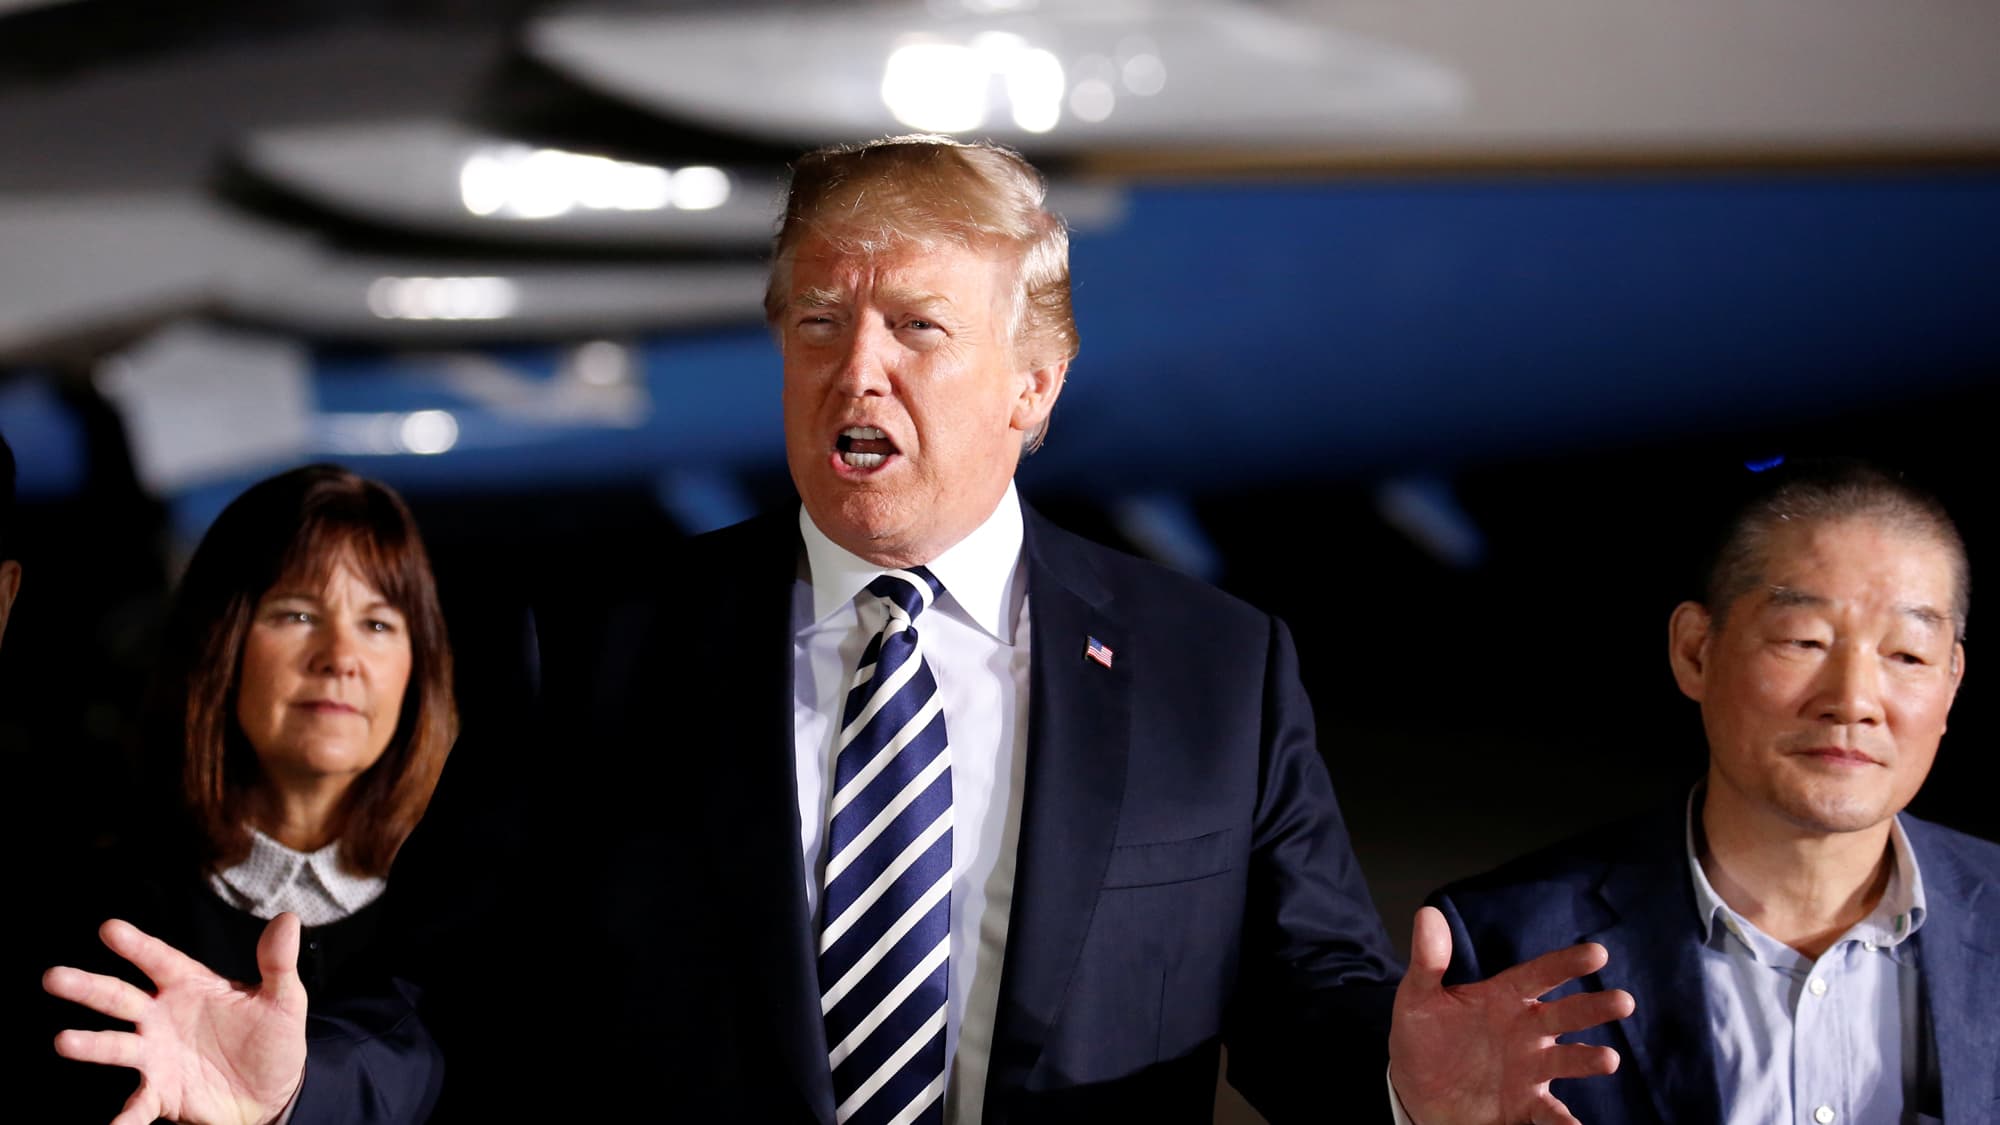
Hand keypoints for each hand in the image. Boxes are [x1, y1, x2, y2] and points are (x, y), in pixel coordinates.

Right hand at [43, 915, 309, 1124]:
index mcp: (191, 987)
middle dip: (88, 988)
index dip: (137, 945)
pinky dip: (122, 1118)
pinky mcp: (161, 1093)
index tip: (109, 928)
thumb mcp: (283, 1001)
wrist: (276, 1092)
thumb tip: (289, 920)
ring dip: (91, 1045)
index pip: (160, 961)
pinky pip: (136, 1105)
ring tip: (63, 1042)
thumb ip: (278, 964)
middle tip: (53, 977)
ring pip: (116, 1046)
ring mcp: (157, 1055)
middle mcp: (164, 1018)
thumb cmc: (273, 1039)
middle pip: (121, 998)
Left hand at [1388, 906, 1633, 1124]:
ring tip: (1608, 1059)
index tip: (1597, 953)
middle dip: (1593, 1008)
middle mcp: (1526, 1031)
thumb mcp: (1418, 998)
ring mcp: (1529, 1069)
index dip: (1566, 964)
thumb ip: (1428, 960)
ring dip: (1588, 1060)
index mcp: (1505, 999)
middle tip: (1623, 1001)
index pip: (1539, 975)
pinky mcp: (1525, 1104)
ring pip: (1566, 1061)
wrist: (1416, 1089)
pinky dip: (1564, 1121)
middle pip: (1564, 1015)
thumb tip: (1428, 913)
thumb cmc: (1424, 1037)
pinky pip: (1549, 1113)